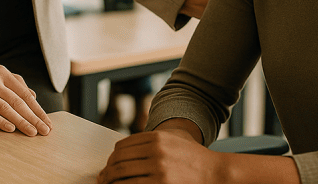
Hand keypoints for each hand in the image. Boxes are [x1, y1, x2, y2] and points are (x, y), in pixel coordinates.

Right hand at [0, 53, 51, 135]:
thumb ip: (16, 82)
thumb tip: (33, 95)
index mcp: (4, 74)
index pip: (25, 94)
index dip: (38, 109)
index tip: (47, 121)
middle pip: (19, 102)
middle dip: (34, 118)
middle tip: (45, 131)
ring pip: (6, 108)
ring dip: (21, 121)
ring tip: (32, 133)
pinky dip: (0, 120)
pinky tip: (10, 128)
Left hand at [98, 129, 222, 183]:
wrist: (215, 173)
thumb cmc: (193, 159)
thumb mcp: (173, 142)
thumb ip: (151, 142)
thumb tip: (121, 153)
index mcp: (157, 138)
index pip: (122, 146)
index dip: (112, 157)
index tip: (109, 165)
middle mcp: (156, 151)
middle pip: (119, 160)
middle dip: (107, 171)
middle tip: (102, 179)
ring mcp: (158, 170)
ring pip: (121, 175)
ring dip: (110, 182)